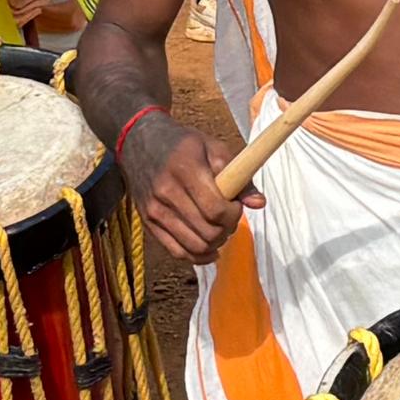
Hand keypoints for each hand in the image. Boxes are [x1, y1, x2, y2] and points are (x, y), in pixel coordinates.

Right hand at [130, 110, 243, 264]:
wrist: (140, 142)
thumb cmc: (184, 144)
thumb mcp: (215, 148)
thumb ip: (239, 176)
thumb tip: (259, 203)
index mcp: (185, 169)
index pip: (216, 210)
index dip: (233, 214)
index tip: (236, 204)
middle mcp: (165, 192)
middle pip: (207, 232)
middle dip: (227, 230)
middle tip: (230, 216)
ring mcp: (154, 210)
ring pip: (194, 247)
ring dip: (215, 244)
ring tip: (219, 228)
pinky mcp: (148, 223)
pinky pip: (177, 252)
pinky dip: (198, 256)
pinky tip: (210, 249)